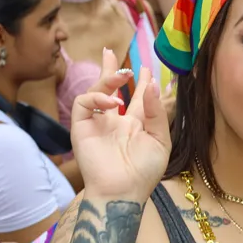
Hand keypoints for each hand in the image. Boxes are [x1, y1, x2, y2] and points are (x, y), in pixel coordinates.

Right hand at [70, 50, 170, 201]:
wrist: (123, 190)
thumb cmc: (144, 171)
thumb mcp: (160, 140)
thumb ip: (157, 113)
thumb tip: (153, 85)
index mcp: (136, 126)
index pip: (137, 99)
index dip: (141, 83)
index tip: (146, 69)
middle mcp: (115, 122)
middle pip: (110, 89)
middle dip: (110, 70)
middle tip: (110, 52)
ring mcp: (97, 124)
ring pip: (96, 91)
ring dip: (108, 79)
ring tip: (123, 74)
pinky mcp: (81, 127)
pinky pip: (84, 103)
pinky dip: (97, 97)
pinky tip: (113, 102)